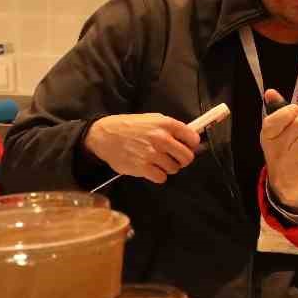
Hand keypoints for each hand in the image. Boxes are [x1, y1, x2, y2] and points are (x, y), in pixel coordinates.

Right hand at [84, 113, 200, 184]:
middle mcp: (161, 138)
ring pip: (174, 168)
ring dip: (169, 167)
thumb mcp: (152, 119)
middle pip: (187, 157)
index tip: (187, 147)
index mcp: (166, 124)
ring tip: (158, 161)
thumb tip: (191, 140)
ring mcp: (152, 154)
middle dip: (182, 159)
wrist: (105, 136)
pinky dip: (158, 175)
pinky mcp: (143, 167)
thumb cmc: (129, 127)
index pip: (192, 138)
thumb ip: (172, 128)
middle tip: (174, 157)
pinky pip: (162, 177)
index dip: (191, 144)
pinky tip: (151, 168)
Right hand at [259, 88, 297, 207]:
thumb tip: (270, 91)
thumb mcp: (277, 132)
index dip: (289, 111)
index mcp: (268, 135)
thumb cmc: (284, 151)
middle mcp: (276, 148)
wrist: (284, 185)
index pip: (275, 119)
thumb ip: (276, 110)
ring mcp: (288, 162)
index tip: (295, 110)